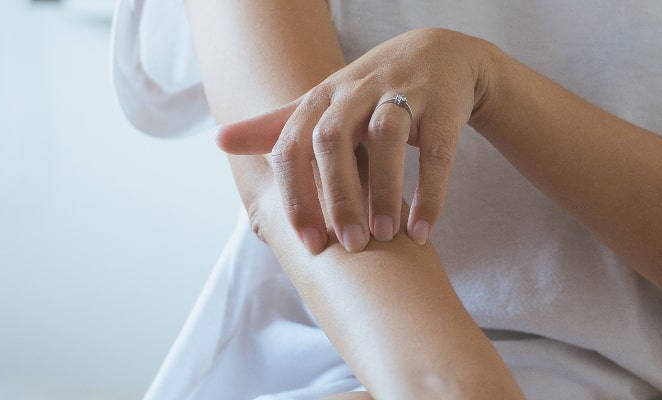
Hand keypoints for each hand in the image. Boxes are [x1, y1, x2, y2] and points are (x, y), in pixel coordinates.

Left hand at [216, 28, 494, 253]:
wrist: (438, 54)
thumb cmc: (369, 91)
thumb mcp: (323, 105)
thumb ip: (275, 127)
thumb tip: (218, 141)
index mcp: (322, 100)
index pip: (293, 145)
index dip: (296, 194)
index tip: (307, 243)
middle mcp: (357, 93)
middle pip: (333, 139)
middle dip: (337, 195)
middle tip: (347, 245)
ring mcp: (402, 96)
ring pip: (386, 138)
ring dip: (383, 190)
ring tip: (385, 236)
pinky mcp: (442, 108)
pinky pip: (436, 151)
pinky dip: (430, 192)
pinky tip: (422, 231)